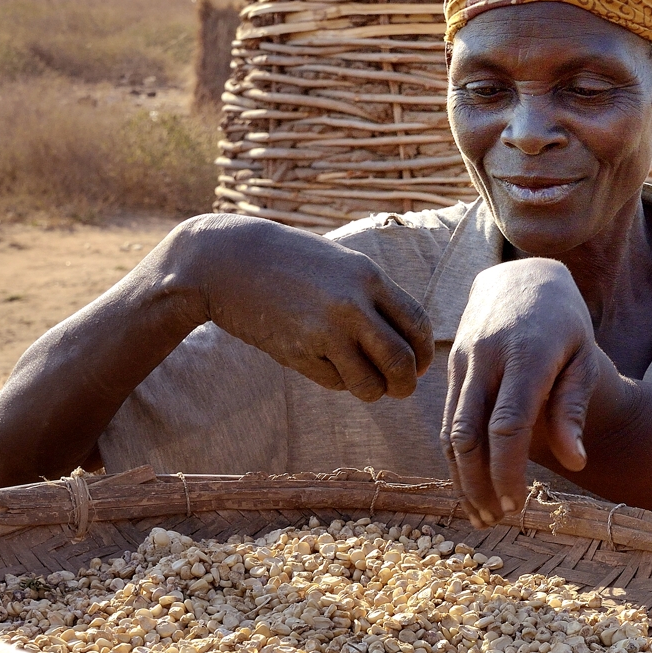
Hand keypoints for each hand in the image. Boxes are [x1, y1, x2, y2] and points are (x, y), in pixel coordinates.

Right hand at [186, 216, 433, 401]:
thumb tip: (406, 339)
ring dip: (373, 391)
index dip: (424, 352)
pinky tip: (324, 365)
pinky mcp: (298, 352)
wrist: (228, 261)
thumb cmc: (288, 261)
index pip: (418, 324)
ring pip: (370, 383)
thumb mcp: (340, 264)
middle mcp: (352, 304)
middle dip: (406, 383)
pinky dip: (338, 382)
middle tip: (400, 388)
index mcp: (368, 277)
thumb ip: (373, 295)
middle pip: (401, 361)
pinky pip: (335, 383)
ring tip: (365, 384)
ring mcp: (324, 330)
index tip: (418, 363)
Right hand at [442, 258, 619, 523]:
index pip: (508, 425)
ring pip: (450, 432)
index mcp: (525, 356)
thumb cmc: (564, 323)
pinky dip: (454, 458)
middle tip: (497, 521)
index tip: (517, 505)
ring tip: (480, 515)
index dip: (507, 472)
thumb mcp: (583, 357)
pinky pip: (446, 420)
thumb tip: (576, 462)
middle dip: (479, 484)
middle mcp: (486, 358)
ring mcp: (463, 362)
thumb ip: (574, 408)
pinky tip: (468, 485)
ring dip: (462, 478)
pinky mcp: (450, 368)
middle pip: (470, 435)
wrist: (522, 276)